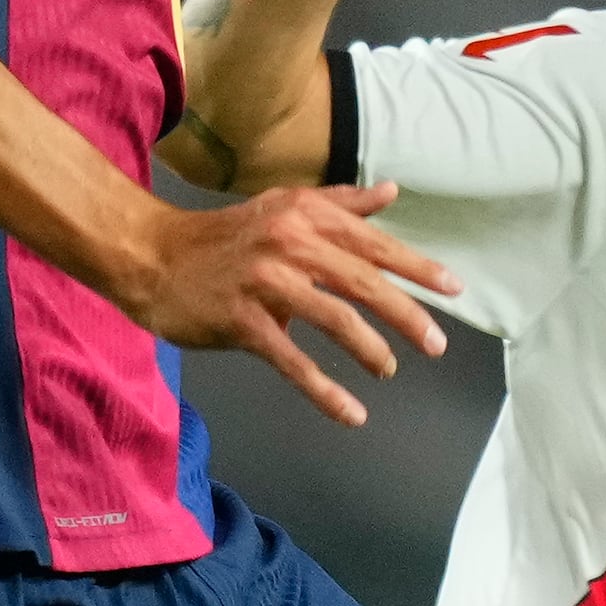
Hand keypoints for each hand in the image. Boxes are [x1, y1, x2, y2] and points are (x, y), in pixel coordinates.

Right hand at [120, 182, 459, 425]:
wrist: (152, 254)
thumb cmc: (226, 235)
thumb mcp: (284, 208)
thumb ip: (341, 203)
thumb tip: (392, 191)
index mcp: (306, 215)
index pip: (373, 243)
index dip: (417, 268)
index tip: (453, 289)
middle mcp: (290, 243)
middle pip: (364, 282)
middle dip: (407, 316)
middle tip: (436, 344)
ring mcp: (264, 281)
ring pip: (335, 319)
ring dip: (371, 350)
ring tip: (390, 369)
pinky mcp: (241, 320)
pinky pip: (293, 361)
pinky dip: (326, 391)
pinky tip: (352, 413)